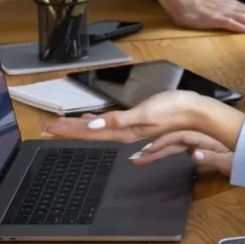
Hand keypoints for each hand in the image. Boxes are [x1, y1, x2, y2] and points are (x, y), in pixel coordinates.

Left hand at [42, 90, 202, 143]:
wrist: (196, 113)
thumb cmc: (173, 111)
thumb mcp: (143, 115)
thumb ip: (117, 120)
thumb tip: (93, 125)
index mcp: (122, 132)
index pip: (88, 132)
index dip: (67, 130)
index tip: (48, 128)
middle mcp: (123, 133)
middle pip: (90, 132)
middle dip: (69, 129)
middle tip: (49, 127)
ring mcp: (131, 128)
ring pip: (99, 128)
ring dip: (81, 127)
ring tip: (65, 124)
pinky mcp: (138, 121)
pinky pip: (110, 124)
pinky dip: (98, 123)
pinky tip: (94, 121)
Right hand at [130, 130, 232, 175]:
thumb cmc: (239, 158)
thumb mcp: (229, 159)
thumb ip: (212, 157)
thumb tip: (195, 154)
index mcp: (205, 136)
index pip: (180, 136)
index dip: (164, 143)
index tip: (148, 150)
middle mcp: (197, 136)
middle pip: (172, 139)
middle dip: (154, 147)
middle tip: (135, 156)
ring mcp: (194, 141)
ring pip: (171, 144)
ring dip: (156, 150)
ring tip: (138, 157)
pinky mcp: (193, 145)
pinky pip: (175, 147)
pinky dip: (163, 150)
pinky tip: (151, 153)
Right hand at [157, 0, 244, 42]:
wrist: (183, 2)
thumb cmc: (196, 6)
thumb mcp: (215, 6)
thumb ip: (225, 11)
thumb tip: (234, 18)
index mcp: (230, 4)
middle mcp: (230, 6)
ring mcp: (223, 12)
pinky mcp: (215, 18)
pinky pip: (231, 22)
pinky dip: (242, 27)